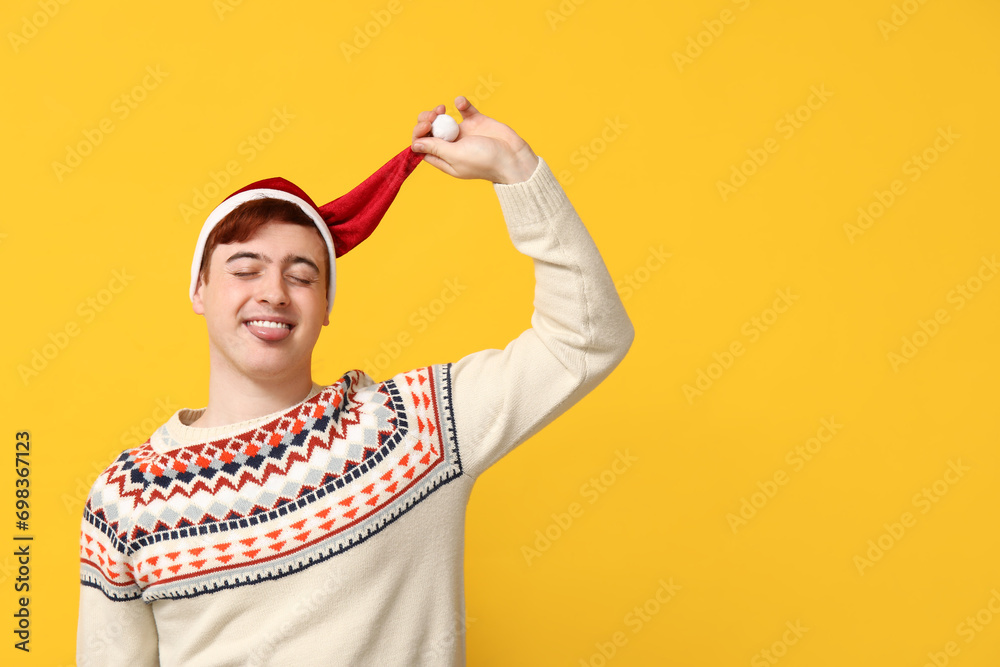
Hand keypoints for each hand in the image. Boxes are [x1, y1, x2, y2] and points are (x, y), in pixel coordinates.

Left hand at [411, 96, 538, 183]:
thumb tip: (415, 145)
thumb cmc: (485, 161)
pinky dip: (461, 104)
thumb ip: (435, 148)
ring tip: (441, 109)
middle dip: (426, 120)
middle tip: (433, 116)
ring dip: (438, 112)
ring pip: (442, 120)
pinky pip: (464, 110)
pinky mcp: (477, 122)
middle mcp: (452, 146)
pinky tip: (460, 102)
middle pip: (430, 131)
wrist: (513, 157)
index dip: (419, 133)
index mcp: (444, 159)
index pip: (422, 145)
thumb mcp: (456, 156)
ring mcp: (464, 134)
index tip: (427, 126)